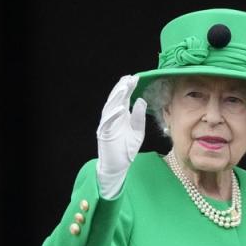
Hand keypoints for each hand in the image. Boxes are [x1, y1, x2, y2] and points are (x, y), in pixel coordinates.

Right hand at [96, 75, 146, 197]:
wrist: (118, 167)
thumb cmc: (126, 150)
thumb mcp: (138, 131)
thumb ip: (139, 117)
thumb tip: (141, 100)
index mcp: (121, 116)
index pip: (124, 99)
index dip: (129, 88)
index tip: (136, 78)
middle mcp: (113, 118)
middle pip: (116, 100)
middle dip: (122, 88)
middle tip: (129, 78)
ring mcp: (107, 125)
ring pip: (110, 108)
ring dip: (117, 97)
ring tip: (124, 87)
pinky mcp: (104, 134)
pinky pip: (108, 123)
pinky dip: (113, 115)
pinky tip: (120, 108)